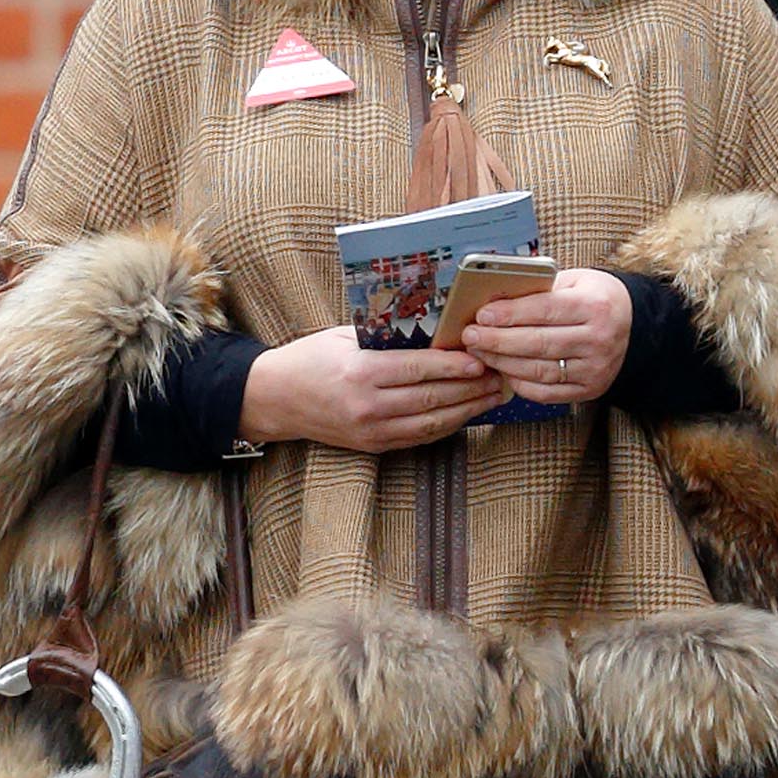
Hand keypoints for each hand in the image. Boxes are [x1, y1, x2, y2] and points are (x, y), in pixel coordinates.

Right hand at [236, 324, 503, 452]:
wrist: (275, 399)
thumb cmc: (311, 358)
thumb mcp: (345, 336)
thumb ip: (387, 337)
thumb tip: (435, 331)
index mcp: (361, 372)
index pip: (420, 369)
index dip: (456, 367)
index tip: (482, 359)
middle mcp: (369, 406)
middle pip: (433, 397)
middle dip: (473, 388)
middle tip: (501, 375)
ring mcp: (373, 430)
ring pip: (433, 421)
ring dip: (469, 409)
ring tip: (495, 395)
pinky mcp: (375, 446)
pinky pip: (421, 437)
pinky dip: (448, 424)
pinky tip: (468, 413)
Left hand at [459, 266, 632, 405]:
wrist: (633, 325)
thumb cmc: (594, 298)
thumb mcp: (574, 281)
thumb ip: (540, 290)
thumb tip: (494, 300)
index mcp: (595, 305)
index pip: (545, 310)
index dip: (510, 314)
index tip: (482, 315)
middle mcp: (599, 339)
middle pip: (538, 343)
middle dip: (498, 341)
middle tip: (471, 337)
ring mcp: (596, 368)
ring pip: (539, 370)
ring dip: (503, 363)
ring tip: (480, 353)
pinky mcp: (590, 389)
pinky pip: (547, 392)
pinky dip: (520, 383)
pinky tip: (503, 371)